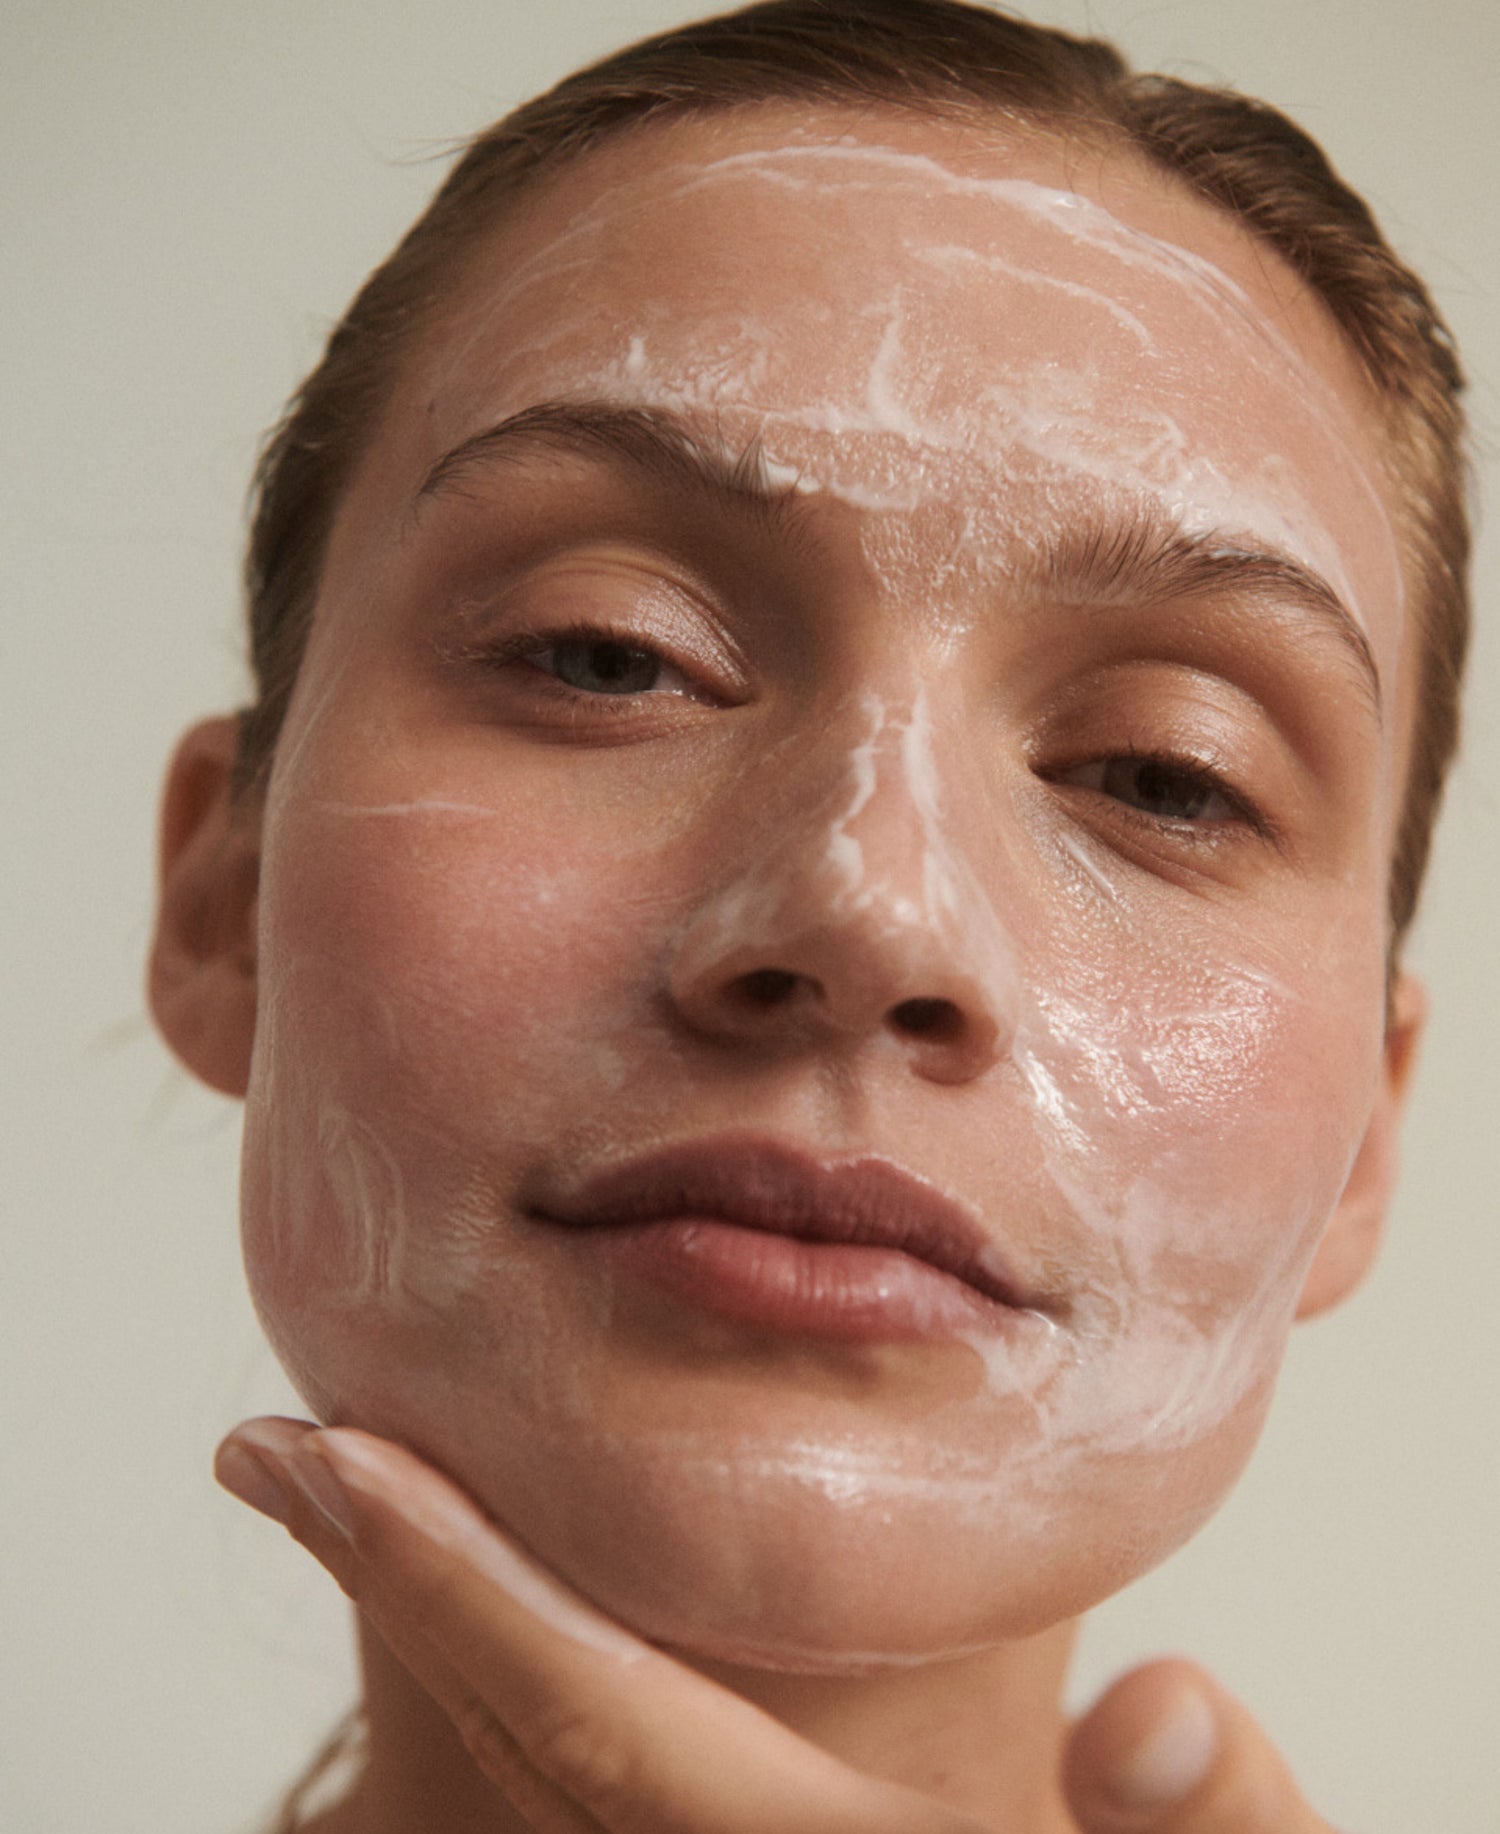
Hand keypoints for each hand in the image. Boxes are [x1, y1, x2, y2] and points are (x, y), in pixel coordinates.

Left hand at [217, 1418, 1339, 1832]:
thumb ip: (1227, 1832)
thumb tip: (1159, 1712)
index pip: (604, 1730)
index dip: (448, 1588)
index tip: (311, 1464)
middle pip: (536, 1742)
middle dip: (398, 1585)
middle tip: (277, 1457)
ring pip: (543, 1764)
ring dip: (444, 1623)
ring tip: (361, 1497)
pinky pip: (602, 1775)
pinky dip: (529, 1673)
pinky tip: (524, 1599)